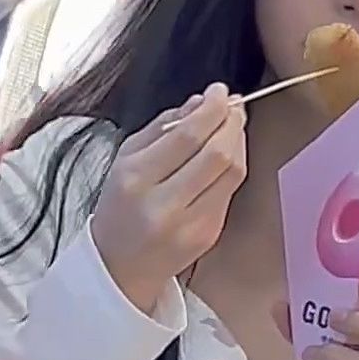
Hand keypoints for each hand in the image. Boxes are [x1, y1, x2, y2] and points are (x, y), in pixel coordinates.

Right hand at [91, 87, 245, 313]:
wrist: (120, 267)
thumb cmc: (121, 206)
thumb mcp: (126, 159)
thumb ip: (162, 126)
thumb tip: (200, 101)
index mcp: (136, 179)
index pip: (187, 136)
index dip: (212, 109)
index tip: (219, 91)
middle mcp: (164, 204)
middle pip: (217, 153)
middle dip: (231, 121)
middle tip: (233, 105)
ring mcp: (190, 224)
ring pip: (232, 172)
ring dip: (238, 141)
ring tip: (232, 124)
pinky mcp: (208, 235)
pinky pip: (230, 191)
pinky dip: (234, 166)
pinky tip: (227, 154)